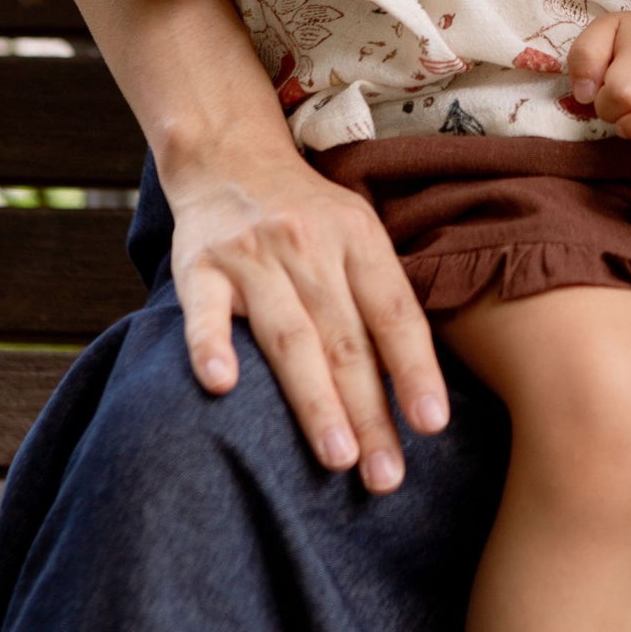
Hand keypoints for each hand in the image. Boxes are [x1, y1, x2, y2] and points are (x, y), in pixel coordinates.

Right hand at [167, 137, 449, 493]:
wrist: (229, 155)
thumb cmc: (308, 214)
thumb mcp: (357, 235)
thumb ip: (380, 297)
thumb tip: (418, 387)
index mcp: (358, 238)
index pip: (394, 313)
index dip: (415, 369)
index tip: (433, 426)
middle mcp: (309, 245)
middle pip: (346, 340)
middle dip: (370, 412)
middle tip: (387, 476)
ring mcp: (252, 256)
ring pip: (289, 336)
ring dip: (315, 400)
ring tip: (338, 457)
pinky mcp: (197, 266)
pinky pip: (204, 312)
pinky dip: (211, 347)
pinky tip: (222, 387)